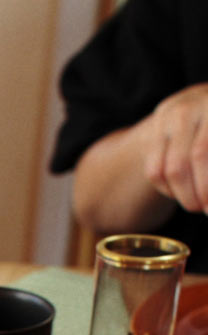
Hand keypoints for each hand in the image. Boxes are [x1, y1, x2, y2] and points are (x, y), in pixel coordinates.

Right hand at [143, 83, 207, 214]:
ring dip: (180, 195)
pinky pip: (153, 171)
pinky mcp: (152, 132)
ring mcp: (167, 118)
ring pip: (164, 170)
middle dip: (193, 195)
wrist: (204, 104)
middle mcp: (189, 108)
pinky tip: (181, 190)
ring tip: (194, 203)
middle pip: (181, 164)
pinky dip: (167, 188)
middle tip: (202, 209)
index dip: (206, 185)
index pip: (202, 153)